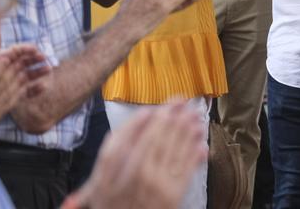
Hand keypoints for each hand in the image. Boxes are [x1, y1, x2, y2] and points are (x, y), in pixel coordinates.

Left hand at [0, 45, 50, 125]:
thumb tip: (5, 59)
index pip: (12, 53)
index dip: (24, 49)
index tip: (35, 50)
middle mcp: (4, 73)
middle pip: (21, 63)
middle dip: (34, 59)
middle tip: (44, 58)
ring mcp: (10, 85)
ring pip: (26, 76)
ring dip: (38, 72)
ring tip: (49, 70)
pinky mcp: (13, 98)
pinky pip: (25, 92)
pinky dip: (35, 89)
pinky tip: (44, 87)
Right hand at [70, 101, 206, 208]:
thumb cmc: (117, 206)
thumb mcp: (99, 191)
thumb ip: (105, 166)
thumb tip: (116, 135)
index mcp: (108, 178)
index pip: (120, 143)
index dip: (135, 124)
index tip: (149, 109)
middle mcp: (133, 179)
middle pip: (151, 140)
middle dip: (168, 117)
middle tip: (180, 100)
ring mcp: (155, 187)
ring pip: (172, 150)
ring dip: (186, 128)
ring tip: (195, 114)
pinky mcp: (173, 196)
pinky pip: (186, 168)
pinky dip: (194, 151)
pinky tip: (200, 140)